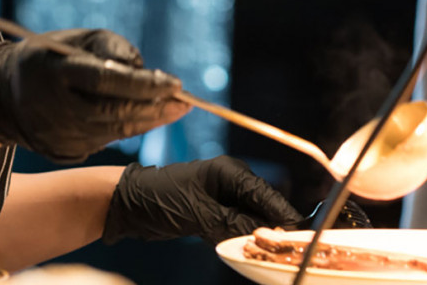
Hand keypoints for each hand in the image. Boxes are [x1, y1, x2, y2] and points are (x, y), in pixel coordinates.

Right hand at [0, 29, 186, 162]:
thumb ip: (109, 46)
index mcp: (55, 73)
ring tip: (176, 109)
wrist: (3, 97)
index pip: (106, 81)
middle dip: (155, 108)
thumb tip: (142, 69)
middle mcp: (57, 108)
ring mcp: (60, 135)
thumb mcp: (72, 40)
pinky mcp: (65, 151)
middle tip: (184, 102)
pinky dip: (130, 128)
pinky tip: (148, 117)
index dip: (143, 84)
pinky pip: (107, 139)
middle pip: (115, 112)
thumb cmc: (47, 59)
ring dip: (149, 121)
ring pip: (115, 131)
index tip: (174, 83)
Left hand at [102, 156, 301, 244]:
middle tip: (284, 251)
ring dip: (255, 236)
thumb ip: (234, 223)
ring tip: (266, 254)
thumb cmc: (160, 199)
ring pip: (251, 220)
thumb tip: (265, 235)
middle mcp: (230, 182)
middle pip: (263, 208)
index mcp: (230, 172)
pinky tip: (244, 250)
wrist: (129, 204)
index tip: (298, 235)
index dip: (283, 216)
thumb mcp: (200, 213)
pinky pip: (236, 227)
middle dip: (272, 229)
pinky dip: (241, 239)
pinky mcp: (213, 213)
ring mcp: (222, 198)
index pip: (266, 195)